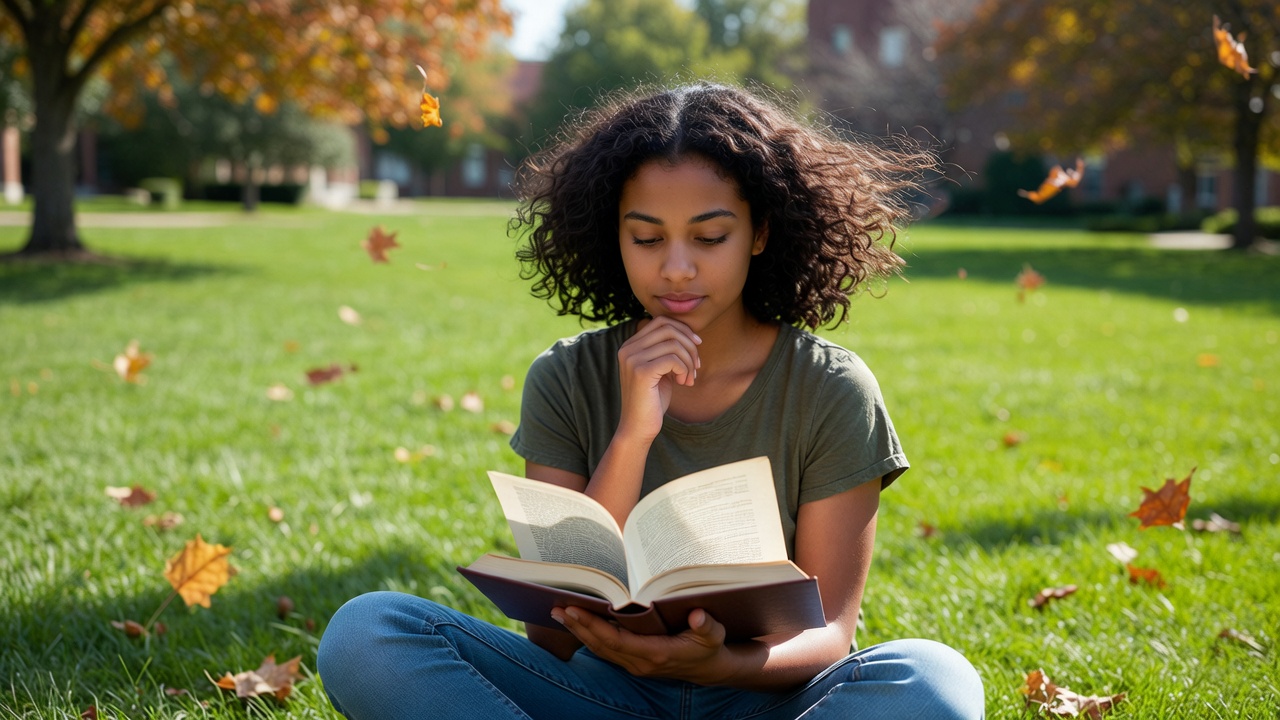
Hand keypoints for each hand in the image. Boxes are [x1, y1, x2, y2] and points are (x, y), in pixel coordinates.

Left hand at [551, 606, 734, 684]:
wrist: (711, 668)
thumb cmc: (710, 646)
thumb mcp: (715, 635)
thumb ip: (707, 626)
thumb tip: (698, 615)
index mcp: (655, 654)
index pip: (615, 641)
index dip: (592, 626)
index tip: (574, 610)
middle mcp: (640, 662)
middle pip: (601, 645)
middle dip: (577, 627)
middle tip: (556, 608)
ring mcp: (635, 664)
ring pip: (600, 649)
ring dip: (579, 632)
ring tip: (559, 613)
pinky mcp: (634, 661)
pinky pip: (606, 650)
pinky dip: (589, 636)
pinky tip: (578, 624)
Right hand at [616, 317, 700, 440]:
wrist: (638, 428)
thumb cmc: (653, 400)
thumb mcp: (661, 370)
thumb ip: (667, 350)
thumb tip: (688, 333)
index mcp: (630, 345)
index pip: (661, 321)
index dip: (683, 330)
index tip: (697, 346)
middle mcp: (628, 349)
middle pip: (668, 329)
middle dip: (690, 345)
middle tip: (696, 366)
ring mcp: (632, 359)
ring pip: (674, 344)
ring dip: (689, 361)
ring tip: (689, 379)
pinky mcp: (641, 372)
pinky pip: (673, 359)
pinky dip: (685, 370)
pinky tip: (684, 383)